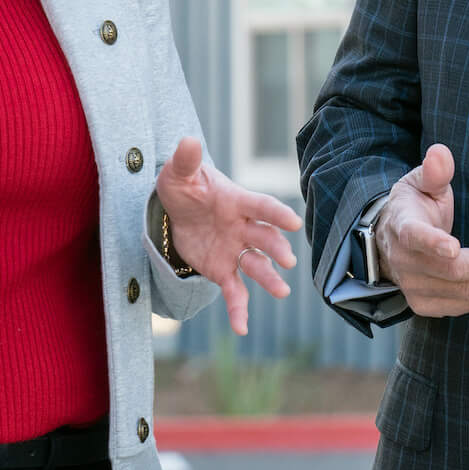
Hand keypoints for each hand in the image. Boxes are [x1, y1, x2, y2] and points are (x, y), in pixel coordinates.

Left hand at [157, 137, 303, 335]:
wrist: (175, 211)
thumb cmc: (184, 186)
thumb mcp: (178, 173)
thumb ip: (185, 160)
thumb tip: (187, 141)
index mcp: (236, 201)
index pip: (260, 206)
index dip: (276, 214)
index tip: (293, 223)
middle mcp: (242, 227)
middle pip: (264, 238)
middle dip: (276, 248)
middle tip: (287, 260)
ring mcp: (235, 250)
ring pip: (256, 266)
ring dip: (269, 278)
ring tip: (282, 291)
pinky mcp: (223, 270)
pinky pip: (235, 292)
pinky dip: (238, 309)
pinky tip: (240, 328)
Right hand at [374, 144, 468, 317]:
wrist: (391, 242)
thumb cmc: (414, 207)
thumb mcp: (420, 182)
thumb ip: (434, 171)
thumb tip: (440, 153)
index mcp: (403, 226)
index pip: (414, 236)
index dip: (432, 242)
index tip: (454, 247)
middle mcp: (405, 262)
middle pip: (454, 271)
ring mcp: (413, 288)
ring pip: (464, 294)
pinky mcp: (425, 305)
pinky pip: (465, 306)